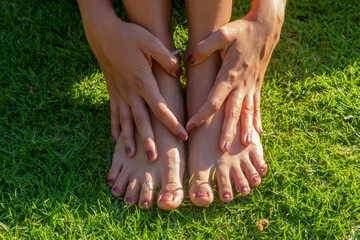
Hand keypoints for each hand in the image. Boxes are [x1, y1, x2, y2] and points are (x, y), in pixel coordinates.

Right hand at [81, 5, 186, 160]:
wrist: (103, 33)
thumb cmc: (129, 36)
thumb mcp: (151, 42)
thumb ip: (167, 58)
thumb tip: (179, 72)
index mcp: (142, 81)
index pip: (160, 108)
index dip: (172, 123)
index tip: (182, 135)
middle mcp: (130, 92)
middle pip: (141, 120)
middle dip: (148, 139)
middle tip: (153, 158)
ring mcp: (119, 93)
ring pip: (125, 120)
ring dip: (128, 138)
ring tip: (131, 154)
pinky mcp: (112, 91)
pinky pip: (113, 112)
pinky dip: (114, 126)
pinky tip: (114, 139)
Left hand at [186, 9, 283, 151]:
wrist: (266, 27)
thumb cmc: (241, 30)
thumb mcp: (222, 33)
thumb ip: (204, 47)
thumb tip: (189, 60)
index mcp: (230, 75)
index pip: (214, 100)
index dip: (202, 114)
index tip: (191, 126)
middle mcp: (242, 84)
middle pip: (233, 112)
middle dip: (227, 131)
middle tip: (222, 149)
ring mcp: (251, 86)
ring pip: (248, 112)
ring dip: (246, 129)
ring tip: (245, 145)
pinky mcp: (257, 85)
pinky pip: (257, 105)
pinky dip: (257, 119)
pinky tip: (258, 133)